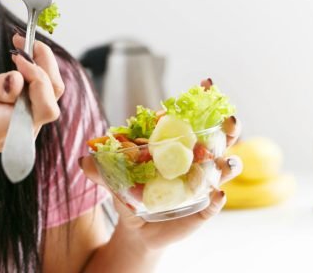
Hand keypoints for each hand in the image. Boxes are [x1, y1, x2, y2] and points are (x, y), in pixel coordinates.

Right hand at [0, 34, 63, 158]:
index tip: (18, 56)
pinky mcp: (23, 118)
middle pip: (52, 97)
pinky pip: (39, 94)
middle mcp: (22, 131)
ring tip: (21, 44)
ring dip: (41, 64)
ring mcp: (25, 127)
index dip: (39, 76)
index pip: (44, 106)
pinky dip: (35, 72)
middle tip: (22, 41)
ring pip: (50, 93)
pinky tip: (20, 58)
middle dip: (44, 64)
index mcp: (7, 128)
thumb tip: (19, 79)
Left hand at [80, 87, 241, 253]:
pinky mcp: (204, 209)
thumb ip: (102, 168)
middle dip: (229, 127)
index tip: (207, 82)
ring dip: (230, 163)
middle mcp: (197, 161)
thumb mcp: (116, 179)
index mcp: (178, 145)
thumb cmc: (130, 194)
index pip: (194, 118)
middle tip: (228, 119)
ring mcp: (203, 184)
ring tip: (226, 161)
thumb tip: (82, 160)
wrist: (137, 230)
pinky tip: (217, 194)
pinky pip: (215, 203)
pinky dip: (217, 199)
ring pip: (225, 169)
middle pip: (221, 139)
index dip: (203, 99)